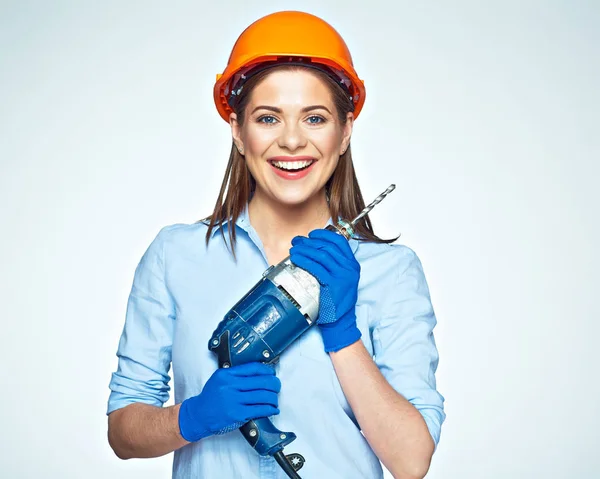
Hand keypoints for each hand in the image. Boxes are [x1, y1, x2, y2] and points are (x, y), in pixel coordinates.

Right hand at [178, 362, 280, 441]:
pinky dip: (270, 409)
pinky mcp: (237, 414)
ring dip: (274, 398)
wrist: (198, 415)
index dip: (267, 370)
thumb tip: (259, 372)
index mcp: (227, 374)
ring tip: (275, 400)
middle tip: (277, 386)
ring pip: (263, 396)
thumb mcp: (219, 379)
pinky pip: (260, 409)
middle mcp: (230, 386)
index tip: (272, 373)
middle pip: (262, 381)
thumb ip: (236, 374)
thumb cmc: (211, 397)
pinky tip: (273, 409)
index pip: (253, 368)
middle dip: (274, 384)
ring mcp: (234, 400)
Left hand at [290, 228, 361, 352]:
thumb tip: (314, 249)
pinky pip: (316, 267)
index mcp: (352, 265)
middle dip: (309, 242)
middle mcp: (350, 268)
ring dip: (305, 250)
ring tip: (294, 249)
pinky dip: (304, 260)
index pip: (340, 241)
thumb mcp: (342, 280)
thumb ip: (334, 265)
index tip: (312, 234)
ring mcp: (343, 276)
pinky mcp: (333, 284)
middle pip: (327, 247)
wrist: (341, 321)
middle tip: (297, 241)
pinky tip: (296, 259)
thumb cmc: (337, 301)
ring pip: (321, 255)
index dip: (324, 235)